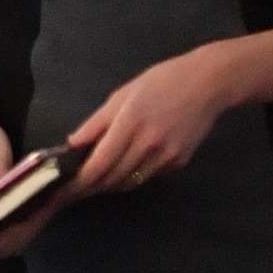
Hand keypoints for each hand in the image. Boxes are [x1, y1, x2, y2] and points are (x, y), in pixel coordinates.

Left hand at [68, 42, 238, 195]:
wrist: (207, 83)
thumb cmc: (160, 82)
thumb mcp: (121, 95)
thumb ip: (96, 123)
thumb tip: (72, 145)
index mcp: (130, 123)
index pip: (100, 164)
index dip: (81, 181)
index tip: (65, 190)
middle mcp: (149, 144)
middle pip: (114, 178)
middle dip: (92, 187)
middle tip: (74, 190)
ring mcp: (167, 156)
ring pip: (131, 182)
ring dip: (111, 184)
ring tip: (96, 181)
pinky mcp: (180, 162)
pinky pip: (150, 176)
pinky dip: (134, 175)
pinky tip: (129, 165)